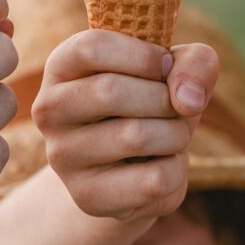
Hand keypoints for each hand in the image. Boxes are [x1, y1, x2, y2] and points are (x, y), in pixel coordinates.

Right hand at [32, 30, 218, 224]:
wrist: (136, 166)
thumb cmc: (153, 102)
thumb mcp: (177, 70)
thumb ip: (195, 63)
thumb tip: (189, 99)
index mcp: (62, 66)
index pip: (91, 48)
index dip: (142, 55)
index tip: (166, 65)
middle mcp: (50, 110)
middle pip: (110, 91)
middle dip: (163, 97)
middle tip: (174, 106)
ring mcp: (63, 157)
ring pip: (135, 136)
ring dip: (175, 133)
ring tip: (170, 135)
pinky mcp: (87, 197)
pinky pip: (153, 180)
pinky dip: (177, 169)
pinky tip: (163, 165)